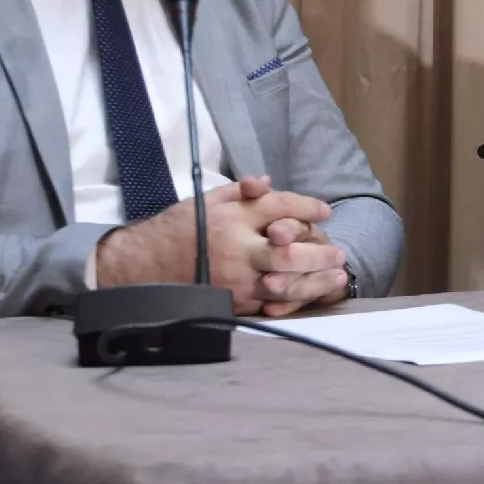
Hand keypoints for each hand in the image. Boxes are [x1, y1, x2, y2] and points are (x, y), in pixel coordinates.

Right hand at [95, 175, 349, 315]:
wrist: (144, 266)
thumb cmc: (179, 229)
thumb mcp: (208, 200)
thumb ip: (241, 191)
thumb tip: (266, 181)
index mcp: (231, 217)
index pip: (279, 207)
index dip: (306, 208)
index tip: (324, 212)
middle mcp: (235, 248)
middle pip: (289, 250)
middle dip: (319, 253)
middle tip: (340, 253)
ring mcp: (234, 279)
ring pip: (284, 282)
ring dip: (315, 281)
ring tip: (336, 278)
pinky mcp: (231, 302)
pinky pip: (268, 302)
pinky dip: (293, 299)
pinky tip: (310, 295)